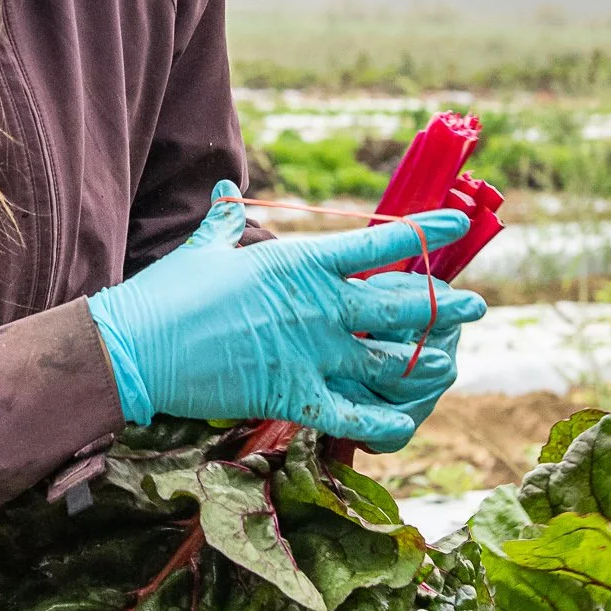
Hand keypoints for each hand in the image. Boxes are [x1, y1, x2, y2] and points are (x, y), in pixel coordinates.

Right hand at [86, 183, 486, 449]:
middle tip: (472, 306)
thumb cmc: (170, 292)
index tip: (456, 228)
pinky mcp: (296, 396)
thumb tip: (226, 189)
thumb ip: (226, 221)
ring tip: (452, 358)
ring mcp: (312, 353)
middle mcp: (319, 305)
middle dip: (443, 305)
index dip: (424, 234)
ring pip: (392, 358)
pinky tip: (408, 420)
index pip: (379, 242)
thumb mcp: (205, 248)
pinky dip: (385, 421)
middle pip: (401, 303)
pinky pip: (356, 414)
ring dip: (429, 359)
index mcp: (301, 261)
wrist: (138, 347)